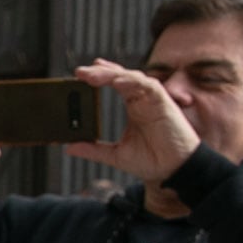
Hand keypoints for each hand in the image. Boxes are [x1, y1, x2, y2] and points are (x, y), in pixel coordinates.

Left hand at [65, 60, 201, 186]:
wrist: (174, 171)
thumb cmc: (152, 160)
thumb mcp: (116, 155)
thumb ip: (93, 149)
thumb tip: (69, 147)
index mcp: (133, 107)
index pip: (115, 83)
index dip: (99, 75)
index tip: (79, 74)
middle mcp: (142, 100)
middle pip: (119, 77)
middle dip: (99, 72)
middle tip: (79, 72)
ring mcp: (152, 100)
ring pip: (132, 77)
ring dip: (111, 74)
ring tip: (92, 75)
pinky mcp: (163, 103)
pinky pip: (148, 86)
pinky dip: (132, 82)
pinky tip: (117, 83)